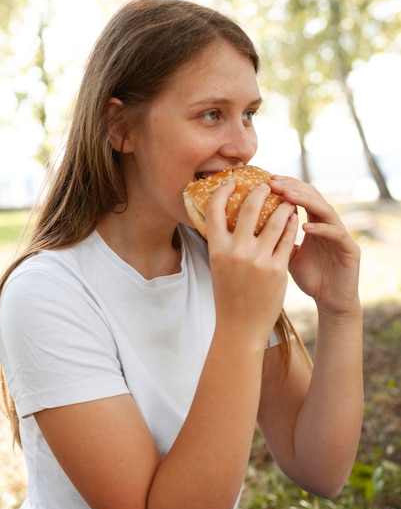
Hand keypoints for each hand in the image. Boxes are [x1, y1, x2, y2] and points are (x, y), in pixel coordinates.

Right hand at [205, 180, 297, 337]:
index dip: (223, 190)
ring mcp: (258, 260)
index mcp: (217, 249)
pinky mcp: (277, 269)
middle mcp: (236, 251)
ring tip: (288, 200)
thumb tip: (230, 216)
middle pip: (250, 207)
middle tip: (268, 186)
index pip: (215, 209)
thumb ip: (223, 242)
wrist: (240, 326)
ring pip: (276, 220)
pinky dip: (292, 226)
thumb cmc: (228, 295)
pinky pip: (288, 239)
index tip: (232, 182)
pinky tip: (294, 220)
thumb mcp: (219, 266)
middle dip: (261, 191)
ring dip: (284, 205)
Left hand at [270, 176, 360, 315]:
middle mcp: (329, 224)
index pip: (301, 196)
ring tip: (287, 196)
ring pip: (326, 209)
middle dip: (293, 187)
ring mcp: (341, 235)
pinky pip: (336, 233)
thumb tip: (249, 226)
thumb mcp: (287, 256)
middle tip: (274, 182)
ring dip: (306, 201)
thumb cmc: (309, 278)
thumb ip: (277, 239)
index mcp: (314, 223)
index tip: (267, 181)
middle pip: (314, 196)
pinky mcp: (351, 249)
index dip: (286, 186)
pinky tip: (305, 226)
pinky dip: (321, 229)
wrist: (330, 302)